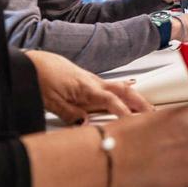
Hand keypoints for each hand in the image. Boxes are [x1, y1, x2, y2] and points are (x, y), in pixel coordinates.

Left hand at [25, 50, 152, 122]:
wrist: (34, 62)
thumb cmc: (40, 77)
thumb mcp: (51, 101)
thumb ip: (70, 114)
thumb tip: (85, 124)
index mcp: (86, 87)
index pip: (111, 100)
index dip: (123, 111)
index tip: (133, 122)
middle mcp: (93, 82)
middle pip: (124, 91)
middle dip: (140, 102)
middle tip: (154, 113)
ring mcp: (93, 81)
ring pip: (121, 88)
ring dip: (136, 97)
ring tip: (148, 108)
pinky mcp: (90, 81)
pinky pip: (113, 87)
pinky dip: (126, 92)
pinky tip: (130, 94)